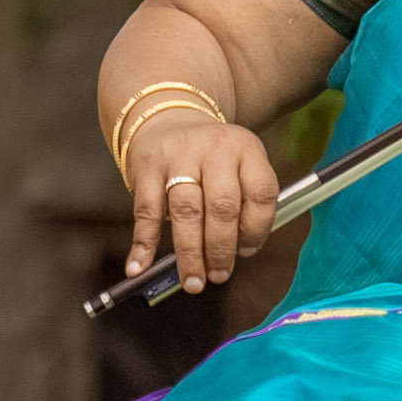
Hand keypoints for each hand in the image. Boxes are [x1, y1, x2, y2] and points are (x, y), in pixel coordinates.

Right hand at [122, 113, 283, 288]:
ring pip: (187, 211)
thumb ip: (245, 205)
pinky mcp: (147, 165)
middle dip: (221, 249)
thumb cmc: (211, 159)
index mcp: (246, 149)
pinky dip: (143, 242)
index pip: (261, 193)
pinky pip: (147, 210)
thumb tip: (237, 255)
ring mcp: (179, 154)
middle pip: (222, 206)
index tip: (247, 252)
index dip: (257, 229)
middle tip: (219, 275)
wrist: (168, 118)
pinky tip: (140, 266)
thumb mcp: (239, 166)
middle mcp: (214, 148)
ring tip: (193, 281)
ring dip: (190, 253)